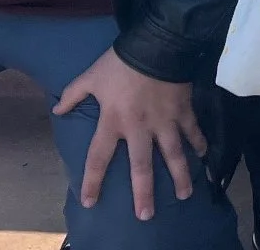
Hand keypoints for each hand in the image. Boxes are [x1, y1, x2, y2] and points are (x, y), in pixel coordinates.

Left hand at [53, 48, 205, 219]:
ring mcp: (165, 121)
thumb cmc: (121, 63)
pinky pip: (192, 131)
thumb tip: (56, 110)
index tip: (90, 202)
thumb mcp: (91, 77)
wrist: (158, 45)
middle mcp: (139, 129)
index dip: (93, 181)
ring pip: (173, 155)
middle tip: (145, 215)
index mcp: (113, 122)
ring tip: (184, 195)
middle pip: (142, 167)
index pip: (98, 158)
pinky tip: (203, 156)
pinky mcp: (183, 110)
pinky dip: (199, 143)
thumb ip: (73, 95)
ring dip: (179, 176)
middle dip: (143, 193)